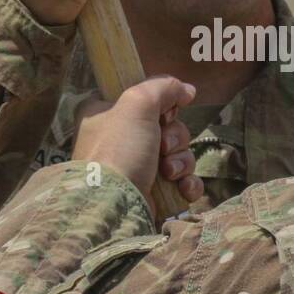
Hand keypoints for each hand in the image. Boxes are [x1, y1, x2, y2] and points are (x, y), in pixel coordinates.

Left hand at [72, 76, 203, 209]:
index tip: (164, 114)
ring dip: (180, 162)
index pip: (144, 101)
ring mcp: (136, 170)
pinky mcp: (152, 194)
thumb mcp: (137, 103)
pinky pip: (182, 182)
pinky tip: (182, 188)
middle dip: (174, 138)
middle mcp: (119, 142)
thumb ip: (163, 87)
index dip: (161, 106)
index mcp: (105, 116)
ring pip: (177, 154)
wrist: (114, 206)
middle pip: (167, 128)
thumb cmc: (119, 150)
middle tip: (162, 147)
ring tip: (168, 173)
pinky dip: (187, 184)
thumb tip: (188, 90)